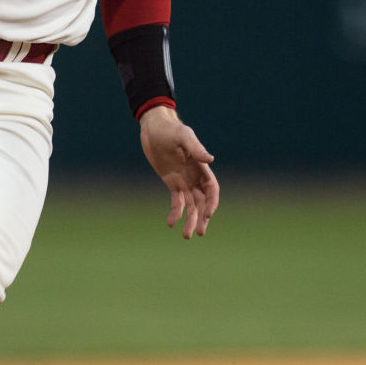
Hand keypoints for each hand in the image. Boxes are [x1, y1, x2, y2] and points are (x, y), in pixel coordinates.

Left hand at [138, 105, 218, 239]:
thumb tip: (210, 160)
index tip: (208, 215)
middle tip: (199, 232)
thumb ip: (196, 148)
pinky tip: (170, 223)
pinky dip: (175, 212)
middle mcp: (195, 176)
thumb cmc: (170, 129)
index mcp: (201, 166)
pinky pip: (176, 201)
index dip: (212, 202)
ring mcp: (184, 181)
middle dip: (202, 217)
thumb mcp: (183, 136)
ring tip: (186, 236)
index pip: (211, 188)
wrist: (154, 128)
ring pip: (191, 205)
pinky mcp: (172, 183)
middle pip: (202, 201)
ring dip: (190, 220)